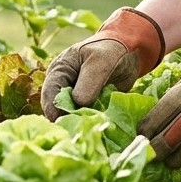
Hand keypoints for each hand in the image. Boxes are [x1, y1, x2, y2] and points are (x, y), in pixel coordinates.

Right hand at [40, 7, 164, 119]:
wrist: (130, 51)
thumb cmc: (111, 50)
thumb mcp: (101, 61)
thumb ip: (89, 82)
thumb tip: (79, 103)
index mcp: (59, 70)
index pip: (50, 93)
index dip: (54, 109)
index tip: (62, 122)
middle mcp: (64, 85)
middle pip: (58, 108)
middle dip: (67, 119)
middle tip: (77, 131)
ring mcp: (76, 96)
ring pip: (72, 115)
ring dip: (80, 122)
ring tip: (90, 129)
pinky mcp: (89, 105)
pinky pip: (86, 117)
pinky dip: (92, 122)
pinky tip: (99, 126)